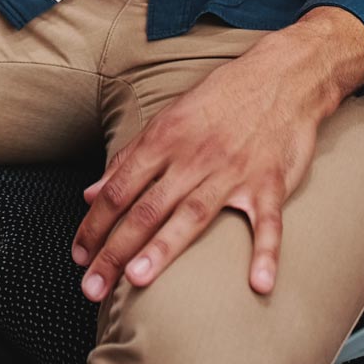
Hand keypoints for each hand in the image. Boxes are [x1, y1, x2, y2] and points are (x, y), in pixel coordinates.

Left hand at [70, 7, 363, 301]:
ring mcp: (234, 171)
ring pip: (194, 214)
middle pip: (148, 208)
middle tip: (92, 287)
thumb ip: (131, 158)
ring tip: (138, 279)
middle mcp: (196, 156)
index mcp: (166, 138)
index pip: (120, 188)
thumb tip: (91, 193)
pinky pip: (268, 221)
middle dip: (116, 249)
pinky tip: (258, 283)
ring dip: (164, 247)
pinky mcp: (271, 182)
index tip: (78, 256)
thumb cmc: (224, 97)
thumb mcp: (171, 116)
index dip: (95, 224)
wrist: (284, 75)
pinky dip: (266, 252)